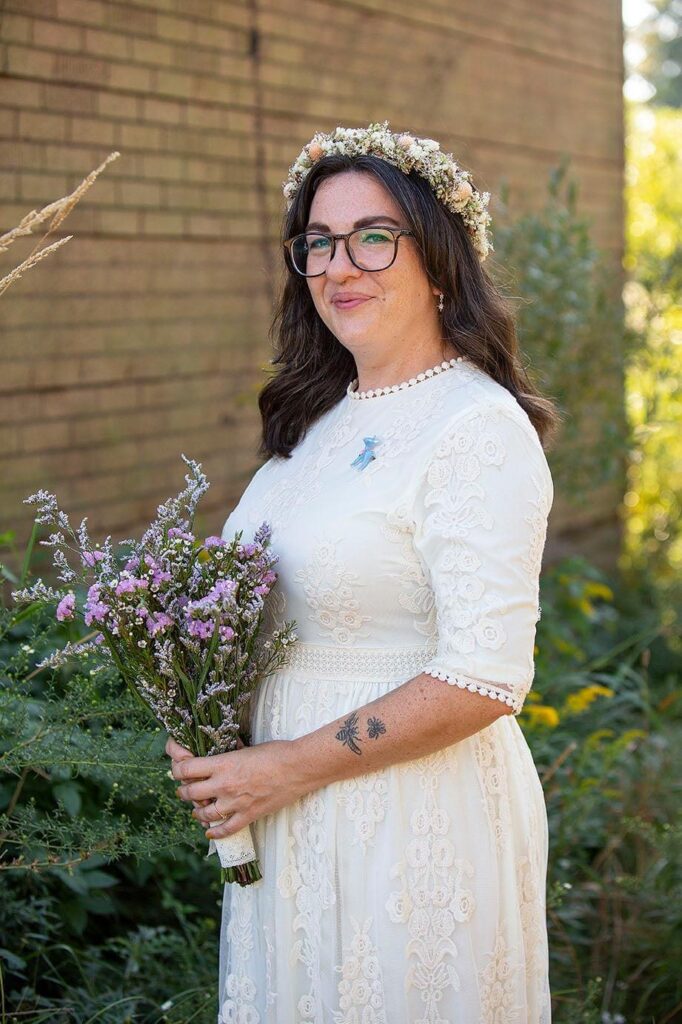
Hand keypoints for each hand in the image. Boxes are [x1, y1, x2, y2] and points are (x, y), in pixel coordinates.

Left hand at [169, 738, 301, 839]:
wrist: (298, 768)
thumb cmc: (276, 752)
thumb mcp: (246, 747)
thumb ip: (228, 755)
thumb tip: (217, 755)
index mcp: (222, 763)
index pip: (186, 769)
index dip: (177, 769)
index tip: (178, 769)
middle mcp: (224, 784)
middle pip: (189, 792)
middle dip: (183, 791)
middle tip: (184, 789)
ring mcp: (235, 802)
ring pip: (203, 813)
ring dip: (196, 811)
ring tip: (196, 809)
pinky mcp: (248, 815)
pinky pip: (225, 830)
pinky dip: (215, 832)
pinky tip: (209, 832)